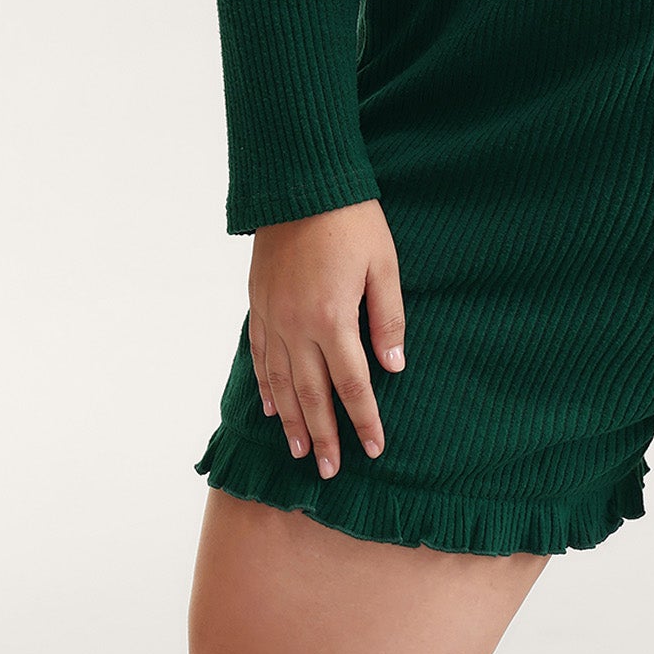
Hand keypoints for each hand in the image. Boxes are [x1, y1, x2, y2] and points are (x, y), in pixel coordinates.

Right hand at [246, 197, 405, 478]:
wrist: (300, 182)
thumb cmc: (352, 219)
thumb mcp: (384, 265)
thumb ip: (388, 319)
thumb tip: (394, 368)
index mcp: (333, 319)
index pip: (351, 385)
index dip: (364, 419)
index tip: (374, 448)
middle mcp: (298, 327)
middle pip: (312, 395)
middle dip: (324, 436)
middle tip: (332, 471)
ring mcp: (273, 317)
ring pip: (281, 384)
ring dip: (292, 421)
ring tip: (300, 451)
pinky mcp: (259, 304)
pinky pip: (260, 356)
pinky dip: (265, 385)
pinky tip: (270, 407)